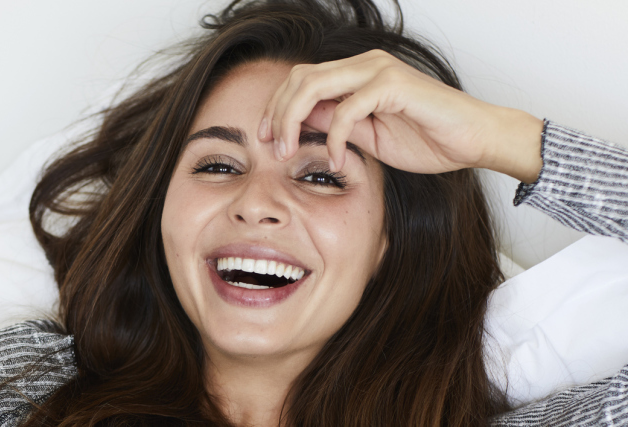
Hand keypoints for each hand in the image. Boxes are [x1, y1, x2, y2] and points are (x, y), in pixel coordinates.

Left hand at [258, 49, 543, 182]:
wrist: (477, 141)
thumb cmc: (430, 138)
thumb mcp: (368, 136)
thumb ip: (335, 124)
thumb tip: (300, 123)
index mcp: (357, 73)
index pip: (301, 79)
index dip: (276, 107)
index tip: (265, 138)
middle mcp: (365, 64)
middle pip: (300, 78)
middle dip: (276, 112)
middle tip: (271, 146)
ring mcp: (379, 70)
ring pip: (314, 85)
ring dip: (293, 120)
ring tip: (289, 151)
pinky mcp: (394, 85)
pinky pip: (348, 108)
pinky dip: (336, 137)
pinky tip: (339, 160)